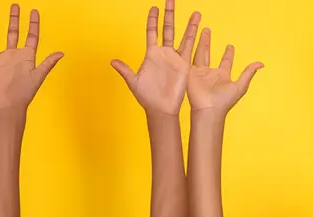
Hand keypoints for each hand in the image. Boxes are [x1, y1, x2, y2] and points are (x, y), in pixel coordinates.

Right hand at [0, 5, 62, 113]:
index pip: (32, 37)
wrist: (8, 105)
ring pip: (7, 35)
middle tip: (18, 6)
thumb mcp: (38, 77)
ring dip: (9, 22)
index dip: (34, 25)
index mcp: (29, 58)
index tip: (34, 12)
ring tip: (11, 9)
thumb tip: (61, 53)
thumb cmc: (24, 95)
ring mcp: (6, 56)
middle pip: (19, 32)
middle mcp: (18, 55)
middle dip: (19, 20)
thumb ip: (48, 64)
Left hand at [111, 1, 200, 115]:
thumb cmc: (147, 98)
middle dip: (169, 14)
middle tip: (170, 0)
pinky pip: (190, 49)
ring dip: (189, 25)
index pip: (152, 32)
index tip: (154, 8)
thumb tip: (112, 61)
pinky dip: (195, 38)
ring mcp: (175, 58)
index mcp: (152, 54)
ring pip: (183, 36)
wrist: (161, 109)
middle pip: (168, 29)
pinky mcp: (184, 65)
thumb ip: (125, 70)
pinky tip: (200, 28)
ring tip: (195, 13)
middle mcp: (164, 54)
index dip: (153, 20)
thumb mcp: (134, 82)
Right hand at [187, 29, 262, 114]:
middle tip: (208, 31)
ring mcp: (200, 73)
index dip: (228, 54)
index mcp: (222, 76)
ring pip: (199, 53)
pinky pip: (189, 59)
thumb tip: (261, 64)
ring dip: (199, 42)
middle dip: (208, 42)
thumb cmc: (224, 101)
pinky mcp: (190, 74)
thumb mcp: (240, 86)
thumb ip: (248, 73)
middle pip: (209, 53)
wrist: (208, 109)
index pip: (225, 62)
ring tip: (199, 29)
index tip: (230, 46)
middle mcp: (211, 73)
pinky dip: (188, 49)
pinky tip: (187, 39)